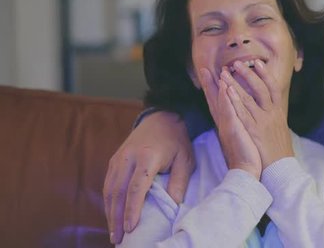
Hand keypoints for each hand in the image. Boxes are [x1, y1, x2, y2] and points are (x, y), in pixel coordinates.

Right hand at [103, 111, 194, 243]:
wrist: (161, 117)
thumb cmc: (177, 140)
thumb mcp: (185, 159)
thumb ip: (179, 181)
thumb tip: (173, 205)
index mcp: (147, 157)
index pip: (136, 188)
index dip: (132, 209)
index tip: (131, 228)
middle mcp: (128, 158)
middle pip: (118, 192)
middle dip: (116, 217)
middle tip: (118, 239)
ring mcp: (118, 158)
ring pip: (109, 190)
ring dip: (109, 213)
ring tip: (113, 233)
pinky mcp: (114, 160)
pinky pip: (108, 184)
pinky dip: (108, 202)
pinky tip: (112, 215)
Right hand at [198, 67, 261, 178]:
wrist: (247, 170)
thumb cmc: (246, 153)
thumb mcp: (239, 134)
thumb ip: (235, 122)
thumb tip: (234, 113)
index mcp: (226, 122)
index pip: (217, 102)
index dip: (212, 88)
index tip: (208, 73)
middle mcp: (225, 122)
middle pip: (215, 100)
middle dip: (209, 84)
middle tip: (203, 68)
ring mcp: (229, 125)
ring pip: (222, 103)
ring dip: (218, 87)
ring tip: (217, 72)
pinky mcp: (235, 129)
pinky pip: (230, 112)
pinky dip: (226, 100)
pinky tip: (225, 88)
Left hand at [222, 60, 293, 167]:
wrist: (281, 169)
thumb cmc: (280, 152)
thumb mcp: (281, 130)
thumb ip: (275, 117)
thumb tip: (273, 108)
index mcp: (279, 113)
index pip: (273, 88)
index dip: (265, 75)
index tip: (258, 63)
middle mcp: (272, 114)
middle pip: (260, 89)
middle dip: (248, 74)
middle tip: (237, 62)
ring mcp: (263, 121)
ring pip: (249, 98)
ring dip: (236, 83)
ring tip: (226, 72)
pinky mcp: (254, 131)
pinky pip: (243, 113)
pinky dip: (235, 100)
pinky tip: (227, 91)